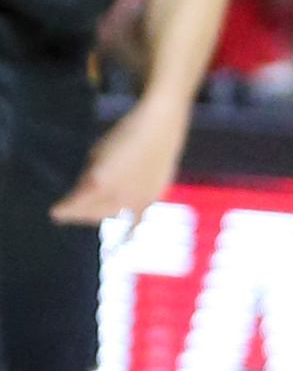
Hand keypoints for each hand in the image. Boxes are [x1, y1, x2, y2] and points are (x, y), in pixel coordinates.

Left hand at [53, 99, 184, 227]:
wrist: (161, 126)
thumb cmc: (125, 132)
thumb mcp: (98, 151)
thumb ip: (89, 174)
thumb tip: (84, 188)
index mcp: (100, 183)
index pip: (76, 203)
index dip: (64, 209)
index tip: (54, 213)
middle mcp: (117, 196)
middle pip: (92, 212)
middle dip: (79, 212)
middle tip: (71, 210)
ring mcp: (137, 199)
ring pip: (111, 215)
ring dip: (97, 215)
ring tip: (90, 214)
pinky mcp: (153, 197)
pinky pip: (138, 219)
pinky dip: (129, 233)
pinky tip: (122, 245)